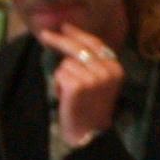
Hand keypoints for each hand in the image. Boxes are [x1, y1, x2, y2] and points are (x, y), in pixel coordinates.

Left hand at [47, 30, 126, 149]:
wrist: (90, 133)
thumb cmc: (91, 107)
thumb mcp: (100, 81)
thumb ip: (93, 62)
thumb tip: (72, 38)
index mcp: (116, 68)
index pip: (95, 43)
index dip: (78, 34)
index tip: (64, 27)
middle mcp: (107, 71)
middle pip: (79, 48)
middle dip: (60, 40)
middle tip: (44, 35)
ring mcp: (93, 78)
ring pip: (66, 63)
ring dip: (63, 76)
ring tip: (70, 92)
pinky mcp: (77, 86)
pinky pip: (60, 73)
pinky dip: (58, 84)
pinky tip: (66, 96)